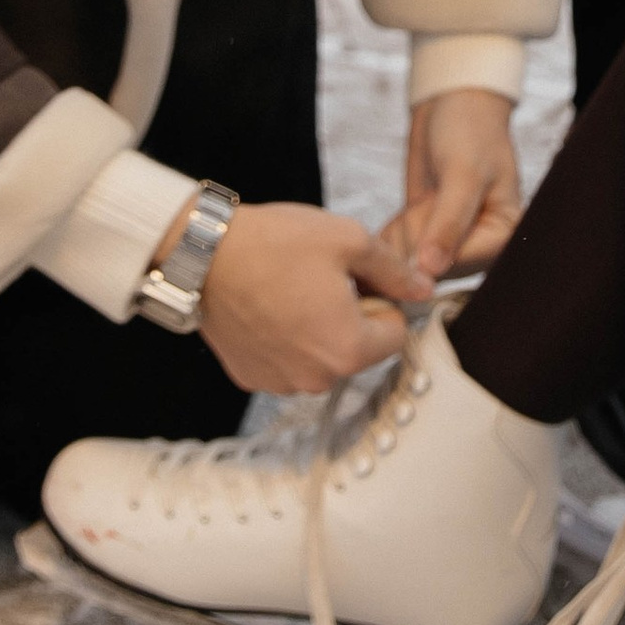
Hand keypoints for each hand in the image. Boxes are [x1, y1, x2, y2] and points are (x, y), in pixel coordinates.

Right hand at [189, 200, 433, 397]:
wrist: (201, 255)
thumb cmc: (275, 245)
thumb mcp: (349, 240)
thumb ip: (395, 271)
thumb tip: (424, 290)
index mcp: (348, 350)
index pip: (397, 334)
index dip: (383, 300)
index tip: (355, 279)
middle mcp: (317, 380)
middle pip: (359, 349)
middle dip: (351, 316)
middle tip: (321, 279)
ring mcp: (281, 383)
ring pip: (323, 355)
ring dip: (317, 328)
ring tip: (290, 290)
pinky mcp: (252, 378)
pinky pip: (288, 361)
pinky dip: (285, 338)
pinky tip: (267, 306)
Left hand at [385, 86, 522, 278]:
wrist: (452, 106)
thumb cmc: (470, 133)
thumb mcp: (463, 174)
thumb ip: (449, 223)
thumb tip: (431, 269)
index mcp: (504, 235)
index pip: (464, 264)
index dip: (433, 257)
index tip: (415, 233)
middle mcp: (479, 246)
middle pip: (434, 270)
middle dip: (415, 243)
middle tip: (423, 206)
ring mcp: (449, 242)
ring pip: (412, 262)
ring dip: (402, 237)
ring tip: (422, 201)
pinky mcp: (426, 235)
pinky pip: (400, 250)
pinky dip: (394, 232)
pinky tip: (408, 208)